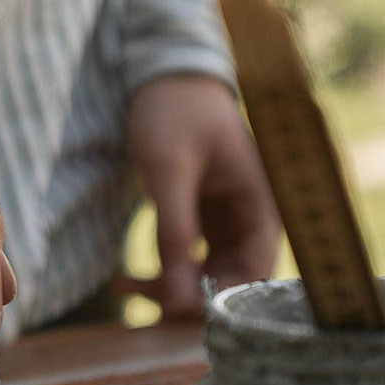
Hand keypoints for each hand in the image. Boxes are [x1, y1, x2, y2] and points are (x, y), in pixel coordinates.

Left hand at [119, 74, 279, 318]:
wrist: (161, 73)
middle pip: (232, 278)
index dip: (227, 299)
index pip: (259, 272)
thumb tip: (178, 295)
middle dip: (191, 298)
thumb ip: (175, 230)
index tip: (182, 311)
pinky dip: (160, 270)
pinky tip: (124, 279)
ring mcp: (224, 218)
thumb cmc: (173, 110)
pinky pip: (186, 257)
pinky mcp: (199, 216)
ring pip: (205, 273)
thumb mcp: (169, 170)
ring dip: (170, 289)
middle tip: (147, 308)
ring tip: (125, 289)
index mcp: (261, 202)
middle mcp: (249, 215)